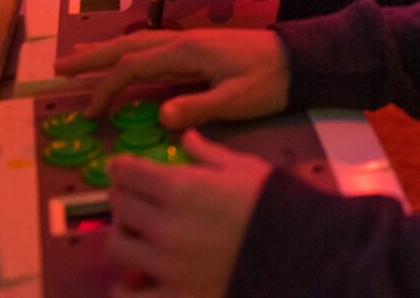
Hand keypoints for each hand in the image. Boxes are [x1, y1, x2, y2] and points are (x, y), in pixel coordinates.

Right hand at [55, 28, 289, 127]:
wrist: (300, 58)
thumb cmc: (271, 81)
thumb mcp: (238, 99)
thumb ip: (200, 106)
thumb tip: (162, 117)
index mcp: (188, 51)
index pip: (134, 67)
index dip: (108, 88)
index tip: (90, 110)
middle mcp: (183, 40)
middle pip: (127, 46)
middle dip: (93, 57)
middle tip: (58, 66)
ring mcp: (191, 41)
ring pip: (138, 42)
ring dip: (107, 49)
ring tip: (79, 57)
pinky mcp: (200, 46)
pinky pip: (154, 45)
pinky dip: (130, 50)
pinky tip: (125, 57)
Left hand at [106, 130, 269, 297]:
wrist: (302, 253)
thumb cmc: (275, 203)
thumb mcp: (245, 168)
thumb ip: (208, 153)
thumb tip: (186, 137)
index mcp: (183, 187)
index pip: (129, 172)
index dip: (121, 168)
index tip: (121, 169)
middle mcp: (167, 225)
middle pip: (119, 205)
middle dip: (122, 197)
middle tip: (132, 198)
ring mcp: (168, 266)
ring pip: (117, 246)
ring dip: (122, 237)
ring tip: (134, 236)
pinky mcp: (175, 297)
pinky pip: (128, 296)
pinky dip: (124, 287)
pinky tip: (133, 279)